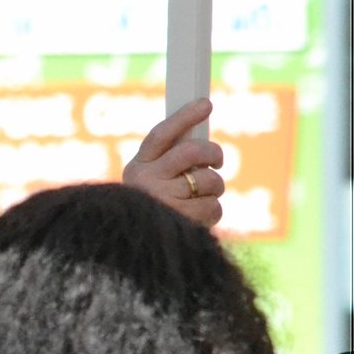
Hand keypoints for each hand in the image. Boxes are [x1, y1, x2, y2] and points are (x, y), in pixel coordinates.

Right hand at [121, 98, 224, 226]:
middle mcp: (146, 182)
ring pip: (208, 181)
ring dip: (214, 189)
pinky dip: (213, 211)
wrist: (137, 249)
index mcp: (137, 168)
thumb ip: (171, 162)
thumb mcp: (152, 182)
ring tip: (201, 198)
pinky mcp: (180, 220)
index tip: (206, 105)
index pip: (162, 135)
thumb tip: (203, 144)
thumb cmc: (152, 210)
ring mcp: (162, 201)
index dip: (184, 117)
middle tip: (217, 162)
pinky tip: (198, 217)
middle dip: (213, 154)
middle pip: (191, 152)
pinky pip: (213, 206)